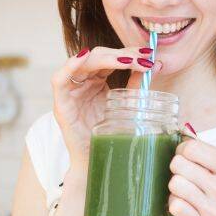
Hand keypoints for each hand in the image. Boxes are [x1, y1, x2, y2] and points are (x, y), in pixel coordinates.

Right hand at [52, 45, 160, 168]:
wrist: (96, 161)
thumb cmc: (109, 135)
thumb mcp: (126, 106)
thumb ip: (136, 86)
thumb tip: (156, 65)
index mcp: (97, 80)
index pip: (111, 58)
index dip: (129, 53)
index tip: (148, 55)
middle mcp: (83, 82)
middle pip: (99, 56)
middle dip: (121, 54)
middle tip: (142, 58)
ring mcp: (71, 91)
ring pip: (83, 63)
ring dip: (105, 58)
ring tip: (126, 60)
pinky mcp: (61, 104)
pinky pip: (59, 79)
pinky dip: (70, 66)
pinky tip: (84, 57)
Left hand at [167, 138, 215, 215]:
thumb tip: (189, 138)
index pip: (193, 149)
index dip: (184, 149)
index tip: (188, 154)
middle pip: (179, 164)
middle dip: (180, 165)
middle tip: (188, 170)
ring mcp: (213, 208)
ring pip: (175, 184)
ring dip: (178, 184)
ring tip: (189, 187)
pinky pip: (175, 206)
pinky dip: (177, 201)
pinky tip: (188, 201)